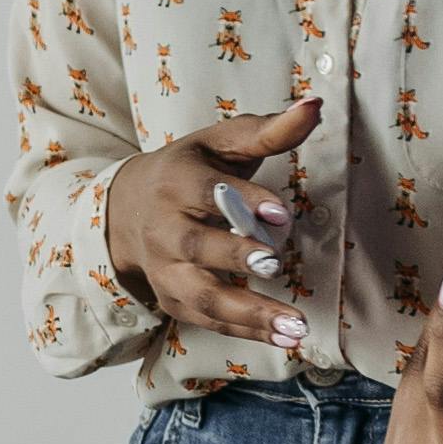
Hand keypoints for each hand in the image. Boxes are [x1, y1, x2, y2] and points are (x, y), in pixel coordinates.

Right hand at [97, 97, 322, 349]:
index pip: (205, 191)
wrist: (127, 210)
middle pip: (195, 245)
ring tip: (295, 326)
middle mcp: (163, 228)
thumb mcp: (223, 143)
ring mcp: (165, 269)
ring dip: (247, 311)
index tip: (281, 212)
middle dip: (234, 256)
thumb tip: (315, 106)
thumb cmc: (190, 170)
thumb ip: (270, 130)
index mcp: (176, 180)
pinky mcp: (173, 299)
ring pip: (201, 294)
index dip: (242, 200)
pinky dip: (246, 331)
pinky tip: (285, 337)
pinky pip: (208, 320)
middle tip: (274, 263)